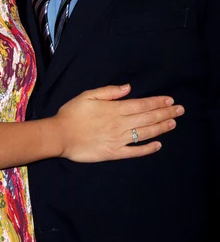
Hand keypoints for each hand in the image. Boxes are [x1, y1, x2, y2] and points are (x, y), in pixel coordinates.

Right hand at [55, 84, 183, 161]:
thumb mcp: (88, 95)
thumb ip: (109, 91)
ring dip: (161, 128)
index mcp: (114, 109)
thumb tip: (128, 88)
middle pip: (147, 117)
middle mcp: (120, 124)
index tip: (170, 100)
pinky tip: (158, 145)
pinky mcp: (114, 153)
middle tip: (180, 110)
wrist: (60, 135)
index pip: (141, 104)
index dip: (157, 102)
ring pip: (144, 133)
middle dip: (165, 113)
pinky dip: (148, 149)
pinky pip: (135, 152)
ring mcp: (118, 139)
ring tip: (173, 123)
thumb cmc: (72, 113)